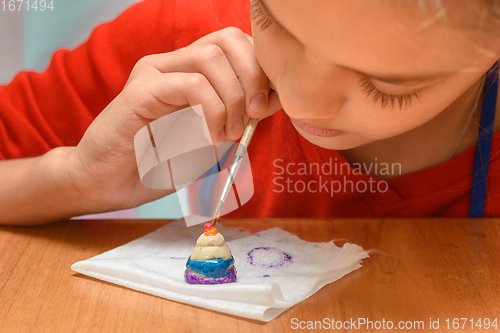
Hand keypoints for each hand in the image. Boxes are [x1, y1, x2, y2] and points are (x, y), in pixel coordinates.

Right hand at [67, 27, 281, 212]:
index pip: (236, 44)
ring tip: (230, 133)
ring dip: (232, 98)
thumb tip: (274, 98)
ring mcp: (154, 72)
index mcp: (190, 70)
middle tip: (255, 115)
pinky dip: (212, 111)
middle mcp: (172, 63)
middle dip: (254, 77)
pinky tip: (210, 136)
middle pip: (228, 39)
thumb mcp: (212, 140)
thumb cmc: (160, 164)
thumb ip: (239, 117)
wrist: (109, 184)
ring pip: (211, 58)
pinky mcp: (140, 91)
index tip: (270, 106)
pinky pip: (191, 85)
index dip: (262, 70)